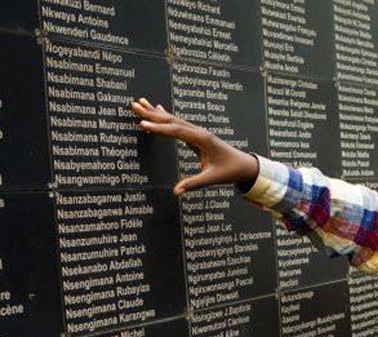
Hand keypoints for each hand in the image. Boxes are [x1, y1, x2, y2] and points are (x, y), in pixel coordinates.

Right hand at [130, 98, 258, 195]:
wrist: (243, 164)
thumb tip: (176, 192)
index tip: (142, 124)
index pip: (176, 131)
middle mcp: (199, 132)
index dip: (158, 128)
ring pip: (173, 119)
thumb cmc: (229, 171)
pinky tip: (158, 109)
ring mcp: (197, 132)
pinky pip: (178, 124)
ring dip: (156, 112)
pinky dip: (166, 117)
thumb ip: (193, 184)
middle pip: (172, 121)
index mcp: (202, 139)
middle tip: (134, 106)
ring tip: (140, 104)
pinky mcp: (196, 135)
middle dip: (152, 114)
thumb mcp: (211, 179)